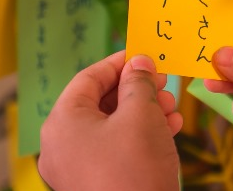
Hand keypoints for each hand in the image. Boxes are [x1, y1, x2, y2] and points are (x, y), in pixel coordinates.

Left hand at [39, 51, 182, 190]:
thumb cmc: (134, 167)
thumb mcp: (141, 114)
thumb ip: (139, 82)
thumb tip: (139, 62)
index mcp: (62, 120)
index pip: (89, 77)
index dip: (120, 62)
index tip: (146, 54)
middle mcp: (60, 143)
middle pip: (100, 101)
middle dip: (136, 89)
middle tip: (164, 82)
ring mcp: (74, 167)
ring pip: (110, 125)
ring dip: (143, 111)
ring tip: (172, 108)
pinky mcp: (92, 182)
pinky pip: (112, 148)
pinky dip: (138, 135)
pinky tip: (168, 128)